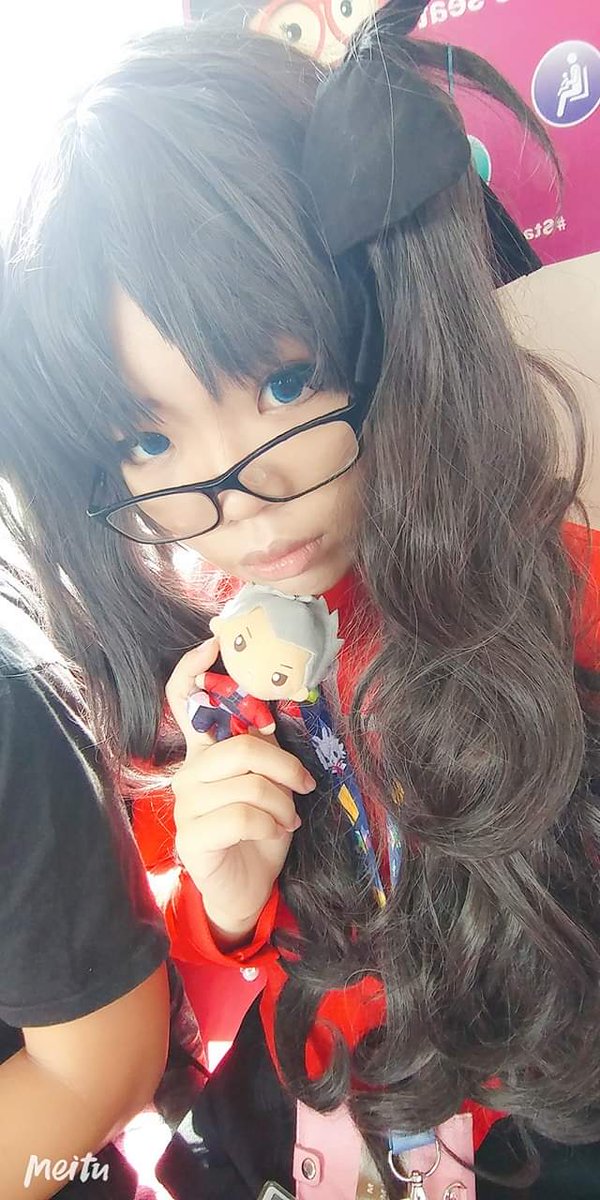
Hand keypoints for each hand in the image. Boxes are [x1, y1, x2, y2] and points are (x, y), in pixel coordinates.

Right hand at [166, 640, 315, 944]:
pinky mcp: (193, 837)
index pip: (182, 701)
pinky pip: (241, 815)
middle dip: (284, 765)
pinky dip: (271, 822)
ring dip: (282, 800)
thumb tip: (276, 711)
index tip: (214, 642)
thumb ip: (264, 749)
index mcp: (205, 754)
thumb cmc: (260, 831)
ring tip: (290, 815)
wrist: (247, 889)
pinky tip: (279, 831)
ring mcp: (186, 805)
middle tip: (305, 783)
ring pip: (247, 782)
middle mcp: (188, 774)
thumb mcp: (270, 783)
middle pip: (240, 746)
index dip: (193, 669)